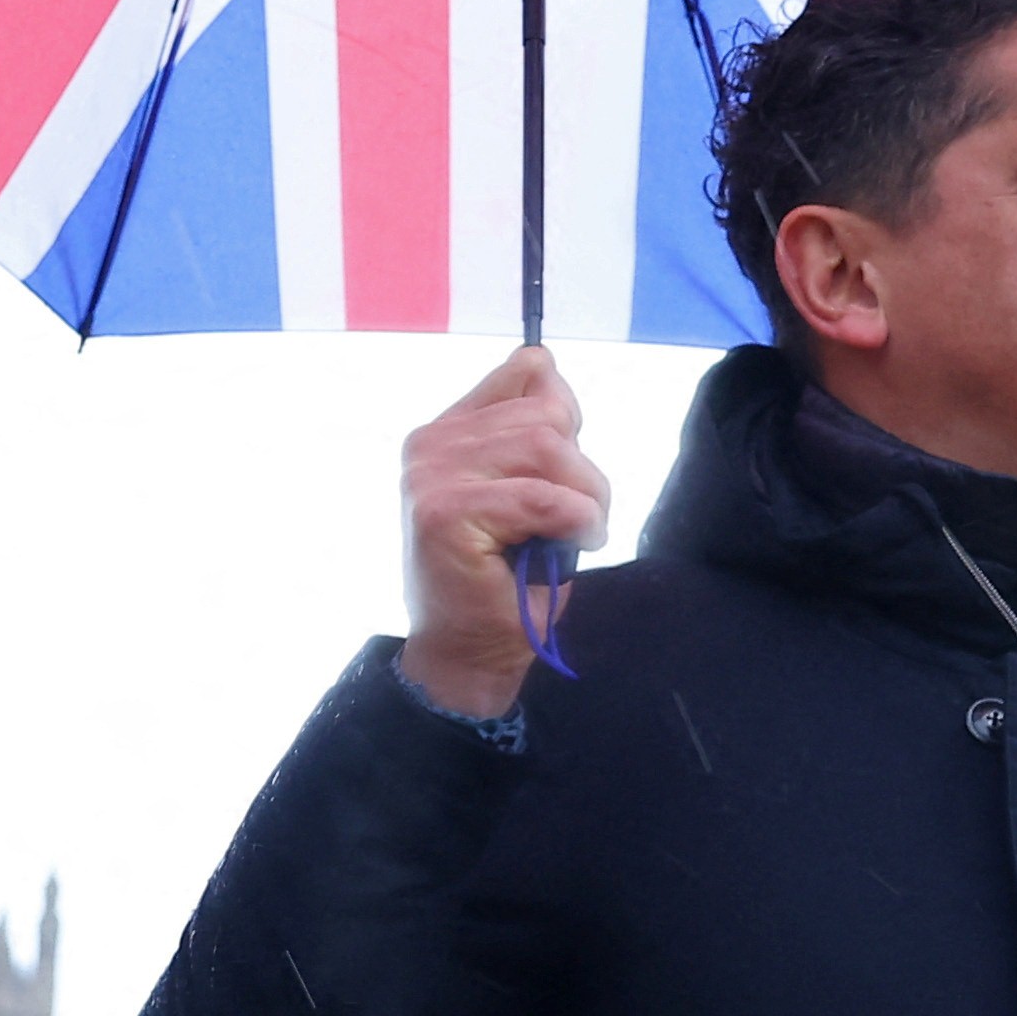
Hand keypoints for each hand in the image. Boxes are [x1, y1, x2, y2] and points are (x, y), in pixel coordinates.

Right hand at [396, 346, 607, 719]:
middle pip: (547, 413)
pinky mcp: (445, 512)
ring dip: (585, 496)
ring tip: (579, 533)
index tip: (565, 472)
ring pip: (548, 449)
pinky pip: (541, 497)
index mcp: (447, 432)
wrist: (470, 652)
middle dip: (585, 468)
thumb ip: (533, 429)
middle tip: (583, 516)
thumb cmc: (507, 577)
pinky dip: (576, 520)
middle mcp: (431, 445)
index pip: (525, 373)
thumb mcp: (529, 487)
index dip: (567, 417)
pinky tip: (576, 544)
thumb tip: (544, 362)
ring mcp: (431, 476)